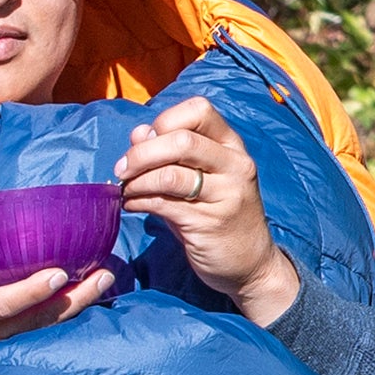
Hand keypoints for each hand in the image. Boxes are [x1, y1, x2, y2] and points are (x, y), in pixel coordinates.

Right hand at [0, 175, 114, 374]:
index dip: (30, 292)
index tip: (59, 274)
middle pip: (35, 321)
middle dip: (73, 300)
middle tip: (105, 273)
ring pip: (40, 331)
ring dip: (75, 307)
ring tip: (104, 281)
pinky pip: (34, 336)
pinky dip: (60, 317)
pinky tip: (82, 298)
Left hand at [117, 97, 300, 325]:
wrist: (251, 264)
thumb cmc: (219, 216)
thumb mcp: (199, 178)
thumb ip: (170, 154)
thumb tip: (138, 133)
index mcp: (233, 146)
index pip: (199, 110)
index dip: (165, 120)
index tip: (147, 141)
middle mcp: (235, 165)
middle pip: (182, 140)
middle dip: (142, 153)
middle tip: (123, 169)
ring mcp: (226, 194)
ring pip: (170, 174)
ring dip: (137, 180)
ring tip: (126, 190)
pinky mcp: (209, 223)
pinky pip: (163, 204)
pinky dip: (138, 201)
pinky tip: (132, 205)